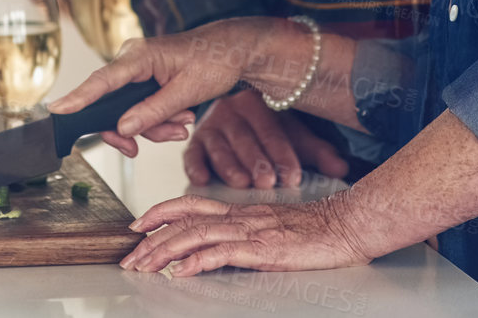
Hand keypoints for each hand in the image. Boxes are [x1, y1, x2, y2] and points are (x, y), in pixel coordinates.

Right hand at [48, 18, 274, 155]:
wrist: (232, 51)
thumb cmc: (213, 61)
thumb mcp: (187, 92)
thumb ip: (153, 111)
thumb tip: (122, 127)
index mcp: (139, 55)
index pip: (102, 80)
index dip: (78, 98)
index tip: (57, 110)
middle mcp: (131, 60)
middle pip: (111, 105)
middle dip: (136, 127)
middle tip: (158, 139)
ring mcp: (136, 71)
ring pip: (126, 112)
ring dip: (153, 126)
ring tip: (182, 125)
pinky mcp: (143, 81)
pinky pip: (137, 108)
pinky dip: (156, 120)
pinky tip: (178, 120)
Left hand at [120, 193, 378, 275]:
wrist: (349, 224)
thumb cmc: (317, 230)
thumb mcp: (274, 228)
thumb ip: (247, 234)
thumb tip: (218, 249)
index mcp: (242, 211)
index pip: (192, 205)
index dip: (161, 212)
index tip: (137, 226)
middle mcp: (241, 216)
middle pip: (185, 221)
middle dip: (152, 239)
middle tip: (128, 257)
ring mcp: (251, 231)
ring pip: (196, 235)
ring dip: (164, 251)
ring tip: (143, 266)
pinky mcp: (264, 249)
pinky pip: (222, 253)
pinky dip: (197, 262)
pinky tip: (181, 272)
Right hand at [182, 88, 350, 188]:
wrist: (239, 127)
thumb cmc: (271, 138)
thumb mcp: (296, 141)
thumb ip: (319, 154)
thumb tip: (341, 168)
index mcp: (257, 103)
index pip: (272, 129)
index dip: (283, 154)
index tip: (294, 177)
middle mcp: (230, 110)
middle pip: (244, 137)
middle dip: (257, 161)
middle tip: (267, 182)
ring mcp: (209, 126)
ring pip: (219, 147)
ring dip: (230, 166)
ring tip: (242, 184)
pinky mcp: (193, 144)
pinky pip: (192, 156)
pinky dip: (196, 168)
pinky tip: (203, 181)